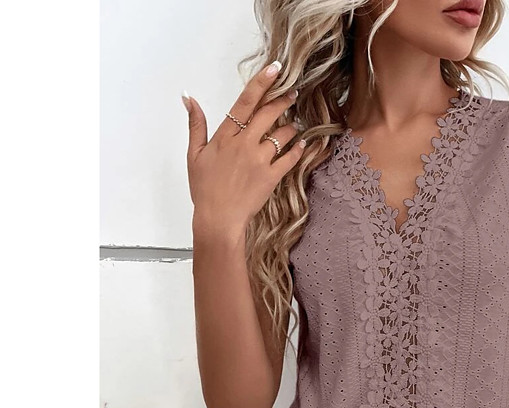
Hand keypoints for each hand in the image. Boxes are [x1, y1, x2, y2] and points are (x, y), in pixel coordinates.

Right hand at [182, 61, 305, 241]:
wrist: (218, 218)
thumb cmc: (204, 189)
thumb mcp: (194, 154)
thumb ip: (196, 124)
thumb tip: (188, 98)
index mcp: (226, 136)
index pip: (245, 101)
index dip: (262, 82)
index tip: (276, 69)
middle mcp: (245, 144)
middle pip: (268, 113)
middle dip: (283, 100)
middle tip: (292, 93)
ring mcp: (260, 160)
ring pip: (282, 134)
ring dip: (290, 126)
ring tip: (293, 125)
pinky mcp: (271, 177)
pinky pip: (290, 159)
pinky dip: (298, 150)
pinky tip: (302, 144)